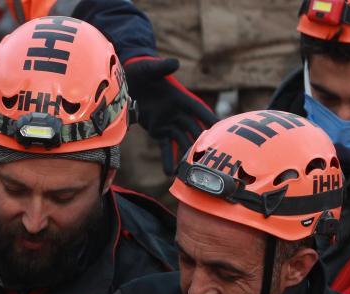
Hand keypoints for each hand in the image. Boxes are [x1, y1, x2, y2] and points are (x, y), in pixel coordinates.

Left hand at [123, 56, 217, 175]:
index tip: (221, 129)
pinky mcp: (158, 130)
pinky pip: (165, 146)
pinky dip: (168, 158)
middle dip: (200, 143)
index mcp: (180, 98)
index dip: (209, 118)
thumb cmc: (142, 70)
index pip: (198, 110)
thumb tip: (174, 63)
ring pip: (181, 141)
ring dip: (185, 155)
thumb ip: (163, 67)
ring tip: (188, 171)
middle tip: (206, 157)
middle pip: (193, 129)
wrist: (128, 79)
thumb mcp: (151, 69)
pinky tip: (170, 173)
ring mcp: (169, 122)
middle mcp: (178, 112)